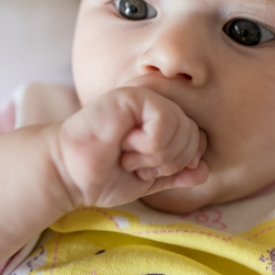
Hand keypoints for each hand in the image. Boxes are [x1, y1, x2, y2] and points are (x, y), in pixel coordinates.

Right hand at [48, 86, 207, 208]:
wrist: (70, 174)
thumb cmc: (104, 175)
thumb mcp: (151, 180)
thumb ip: (178, 174)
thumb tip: (204, 171)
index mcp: (165, 121)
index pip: (199, 142)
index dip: (177, 166)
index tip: (145, 170)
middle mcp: (160, 104)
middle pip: (195, 137)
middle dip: (166, 163)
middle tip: (134, 162)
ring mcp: (148, 97)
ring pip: (183, 130)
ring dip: (154, 156)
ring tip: (127, 153)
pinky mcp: (134, 94)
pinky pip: (166, 122)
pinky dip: (148, 144)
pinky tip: (124, 142)